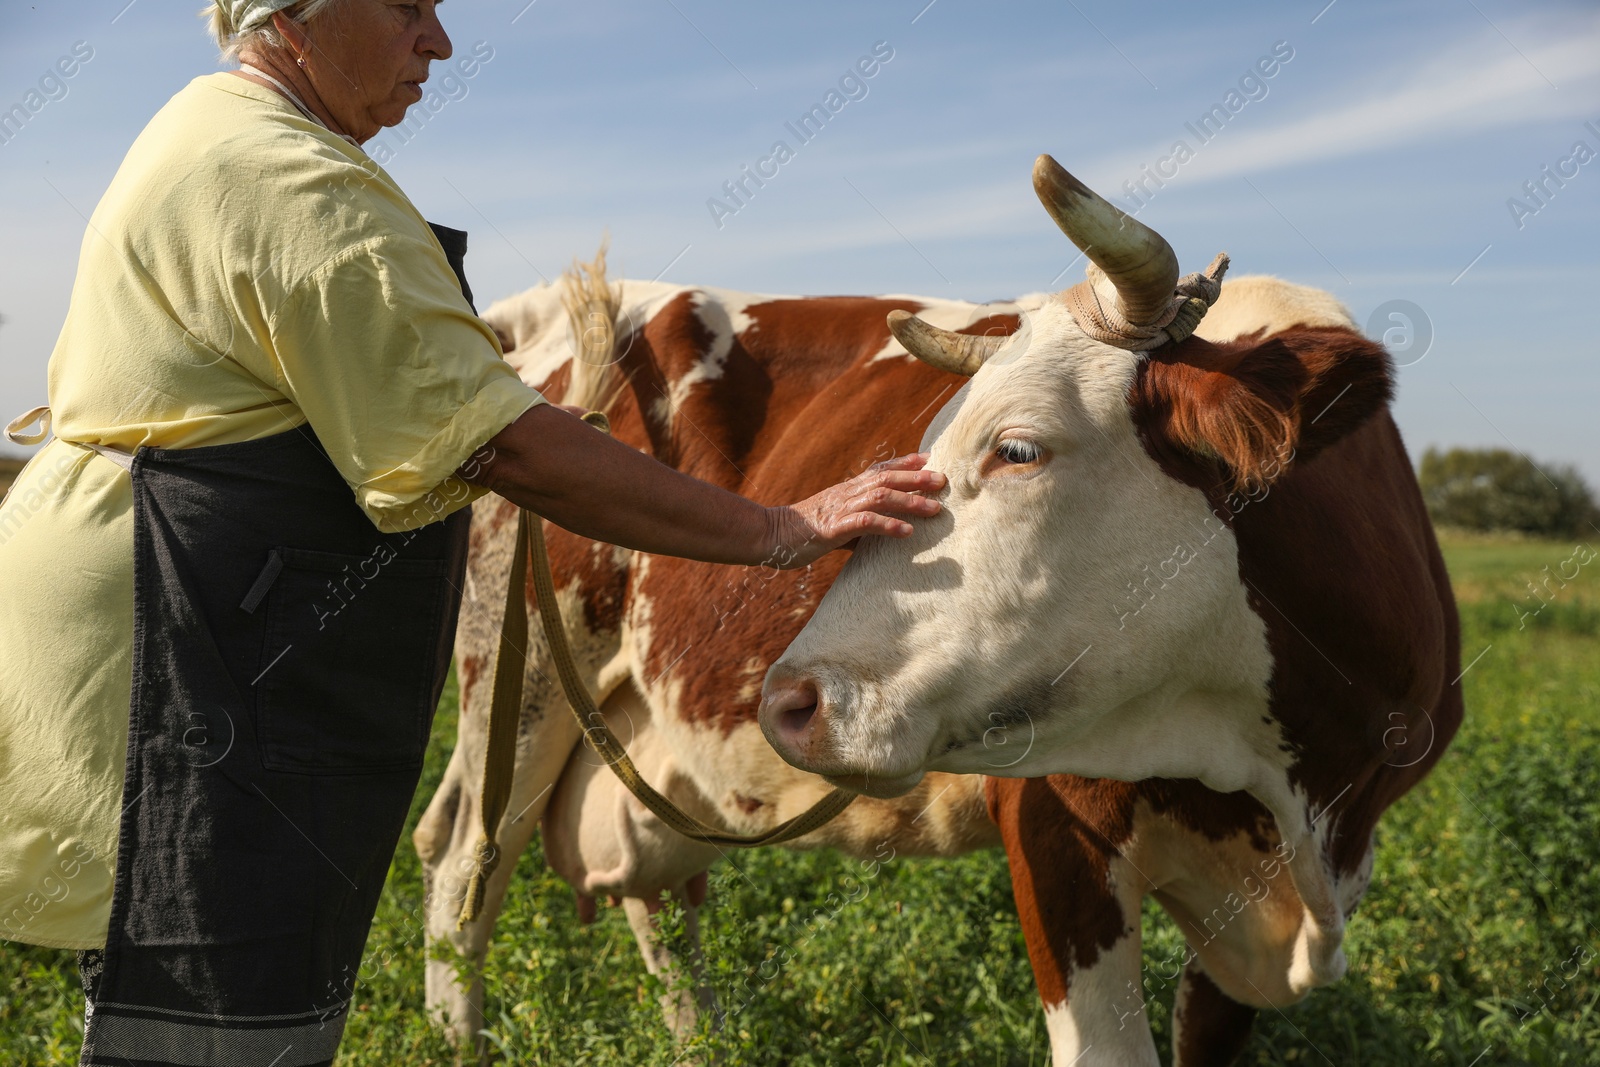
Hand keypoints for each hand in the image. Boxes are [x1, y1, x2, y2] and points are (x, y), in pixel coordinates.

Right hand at [764, 453, 945, 568]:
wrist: (769, 535)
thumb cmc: (802, 532)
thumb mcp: (836, 523)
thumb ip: (860, 524)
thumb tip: (882, 531)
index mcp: (846, 491)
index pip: (879, 469)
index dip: (905, 462)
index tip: (930, 458)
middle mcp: (846, 494)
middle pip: (886, 478)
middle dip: (916, 478)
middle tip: (943, 480)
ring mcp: (839, 509)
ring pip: (880, 497)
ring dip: (909, 501)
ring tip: (934, 509)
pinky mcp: (832, 528)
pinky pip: (864, 523)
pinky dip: (888, 526)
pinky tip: (906, 532)